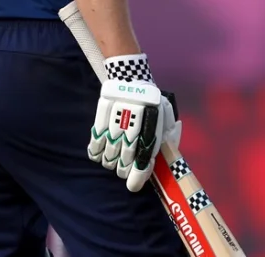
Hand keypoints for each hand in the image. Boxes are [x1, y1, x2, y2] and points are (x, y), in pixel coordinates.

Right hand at [89, 54, 180, 192]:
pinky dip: (97, 153)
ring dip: (111, 162)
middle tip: (125, 168)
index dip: (138, 176)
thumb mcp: (167, 117)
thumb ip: (170, 137)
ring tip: (115, 158)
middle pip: (124, 163)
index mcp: (153, 127)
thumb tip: (169, 157)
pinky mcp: (100, 119)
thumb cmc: (152, 103)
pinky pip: (94, 146)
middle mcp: (134, 128)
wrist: (131, 79)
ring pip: (108, 157)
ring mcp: (115, 123)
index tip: (134, 184)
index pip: (143, 160)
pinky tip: (102, 152)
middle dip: (124, 170)